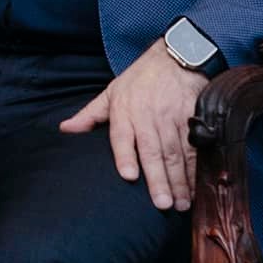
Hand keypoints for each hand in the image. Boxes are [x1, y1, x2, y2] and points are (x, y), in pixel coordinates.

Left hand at [60, 43, 208, 210]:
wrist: (174, 58)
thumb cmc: (139, 80)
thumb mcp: (111, 92)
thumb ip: (90, 115)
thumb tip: (65, 129)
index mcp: (124, 111)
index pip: (122, 136)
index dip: (126, 156)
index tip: (128, 176)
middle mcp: (148, 116)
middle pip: (154, 151)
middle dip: (159, 179)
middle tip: (163, 204)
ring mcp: (173, 118)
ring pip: (177, 153)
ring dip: (181, 181)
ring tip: (181, 203)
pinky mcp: (193, 118)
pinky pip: (196, 147)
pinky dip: (197, 168)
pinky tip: (198, 186)